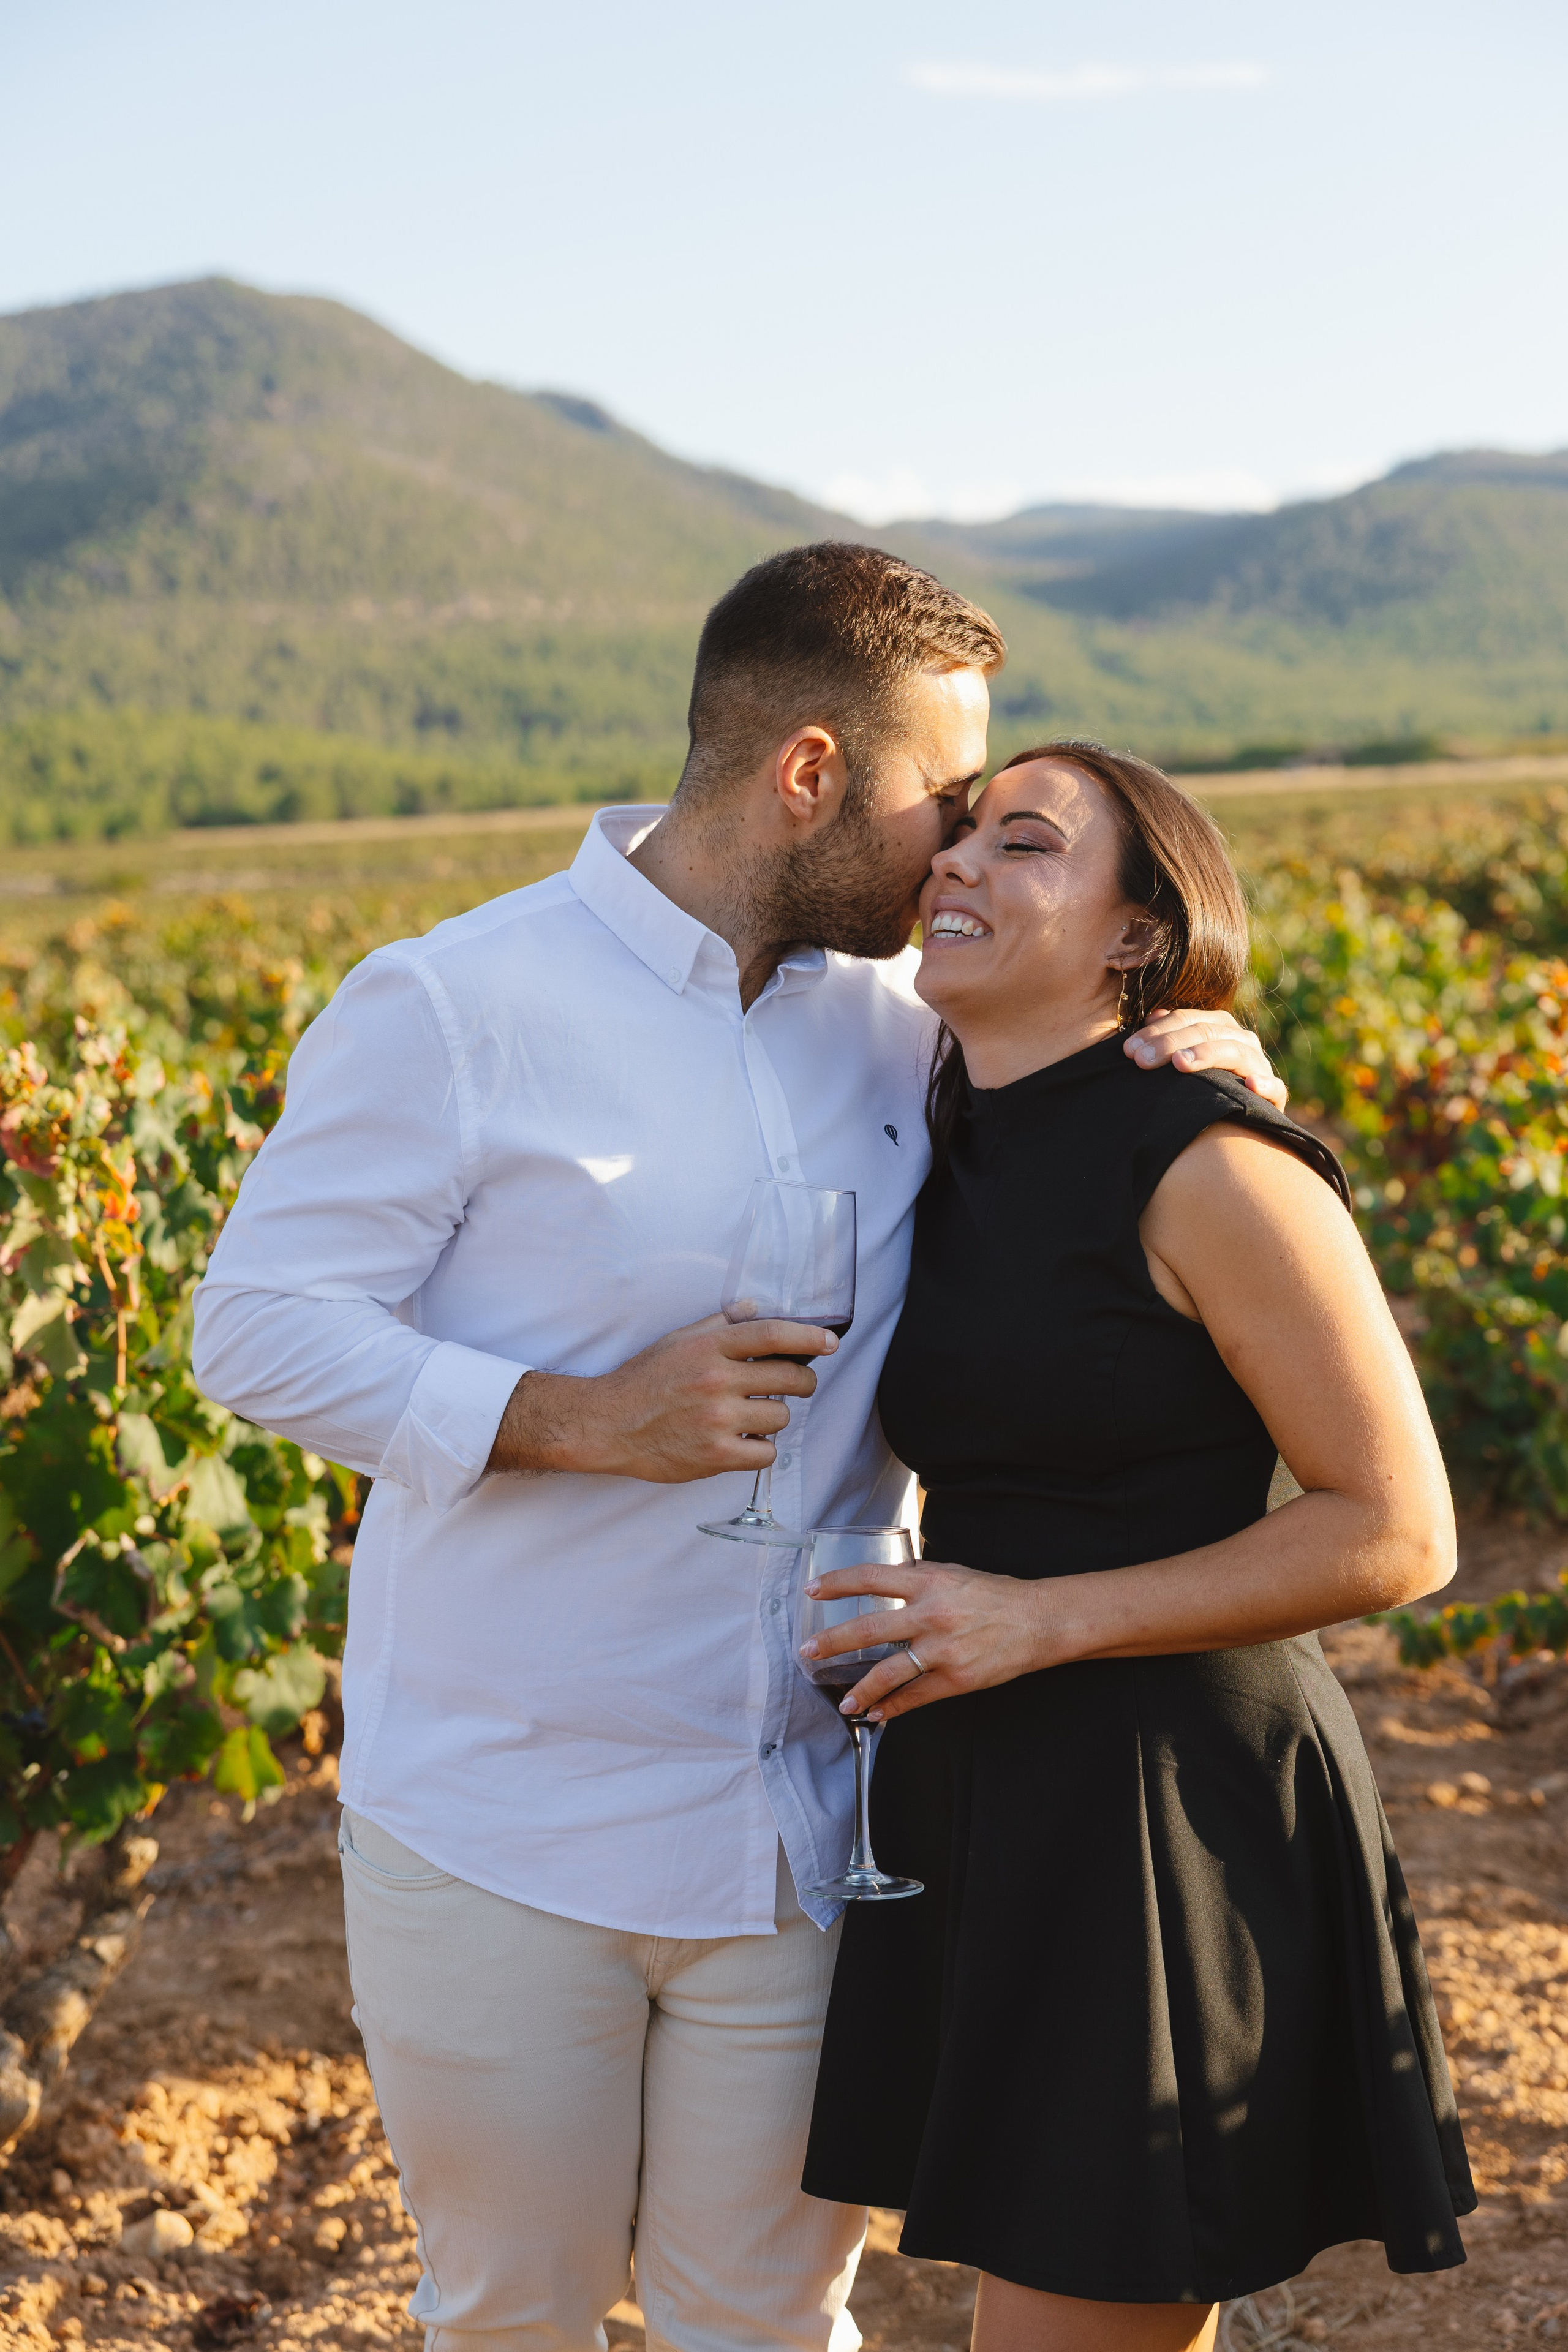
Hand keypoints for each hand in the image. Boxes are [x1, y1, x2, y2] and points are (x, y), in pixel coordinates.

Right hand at [486, 1312, 838, 1482]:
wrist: (608, 1424)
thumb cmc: (643, 1381)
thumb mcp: (677, 1341)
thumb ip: (718, 1325)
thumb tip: (753, 1309)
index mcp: (709, 1348)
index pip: (772, 1334)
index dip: (808, 1336)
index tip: (830, 1342)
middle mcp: (717, 1381)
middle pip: (790, 1378)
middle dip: (802, 1382)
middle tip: (794, 1385)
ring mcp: (718, 1420)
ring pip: (780, 1417)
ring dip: (773, 1417)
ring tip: (750, 1416)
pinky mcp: (716, 1455)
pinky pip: (766, 1452)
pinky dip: (760, 1448)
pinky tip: (742, 1441)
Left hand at [798, 1554, 1056, 1724]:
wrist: (1038, 1621)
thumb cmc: (995, 1595)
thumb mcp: (954, 1573)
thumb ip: (919, 1576)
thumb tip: (886, 1578)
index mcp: (928, 1583)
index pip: (871, 1578)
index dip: (837, 1584)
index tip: (813, 1590)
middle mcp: (931, 1615)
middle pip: (869, 1629)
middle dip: (832, 1642)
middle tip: (807, 1651)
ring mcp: (943, 1650)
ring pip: (889, 1672)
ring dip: (861, 1690)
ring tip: (843, 1701)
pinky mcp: (957, 1678)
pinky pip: (916, 1697)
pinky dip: (894, 1708)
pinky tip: (877, 1714)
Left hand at [1124, 1007, 1286, 1110]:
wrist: (1234, 1121)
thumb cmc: (1201, 1087)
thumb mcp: (1183, 1059)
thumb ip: (1171, 1036)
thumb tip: (1153, 1016)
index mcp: (1220, 1028)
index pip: (1187, 1020)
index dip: (1157, 1032)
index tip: (1129, 1050)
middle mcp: (1242, 1041)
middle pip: (1206, 1032)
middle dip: (1170, 1044)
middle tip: (1142, 1061)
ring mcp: (1259, 1066)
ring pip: (1235, 1052)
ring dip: (1207, 1054)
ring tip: (1180, 1064)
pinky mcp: (1275, 1096)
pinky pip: (1275, 1088)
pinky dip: (1264, 1084)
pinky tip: (1250, 1084)